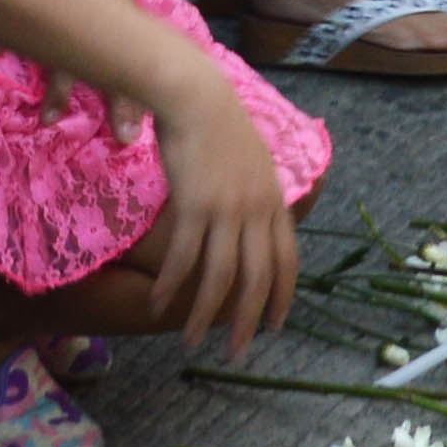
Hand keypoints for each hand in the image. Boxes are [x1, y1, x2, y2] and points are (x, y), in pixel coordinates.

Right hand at [141, 75, 298, 361]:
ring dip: (205, 314)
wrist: (195, 95)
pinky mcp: (194, 206)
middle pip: (257, 279)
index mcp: (274, 200)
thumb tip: (257, 213)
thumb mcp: (251, 158)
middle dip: (246, 321)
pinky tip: (160, 303)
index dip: (282, 298)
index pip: (287, 261)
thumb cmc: (216, 120)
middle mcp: (256, 211)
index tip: (275, 326)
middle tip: (236, 352)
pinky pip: (184, 258)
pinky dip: (172, 285)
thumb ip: (256, 191)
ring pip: (219, 277)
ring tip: (193, 342)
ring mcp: (227, 210)